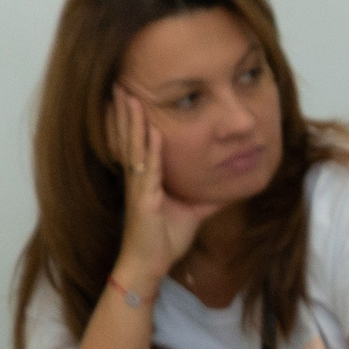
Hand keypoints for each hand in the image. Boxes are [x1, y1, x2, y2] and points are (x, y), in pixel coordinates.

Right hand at [110, 87, 217, 286]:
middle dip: (128, 111)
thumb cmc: (164, 239)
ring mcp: (139, 187)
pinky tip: (153, 133)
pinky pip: (149, 170)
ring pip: (136, 148)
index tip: (133, 96)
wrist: (150, 264)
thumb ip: (205, 199)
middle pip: (132, 138)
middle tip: (121, 84)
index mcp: (146, 179)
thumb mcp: (192, 213)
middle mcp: (138, 178)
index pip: (140, 142)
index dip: (136, 120)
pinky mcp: (144, 200)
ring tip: (128, 97)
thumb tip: (226, 190)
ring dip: (133, 122)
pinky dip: (152, 151)